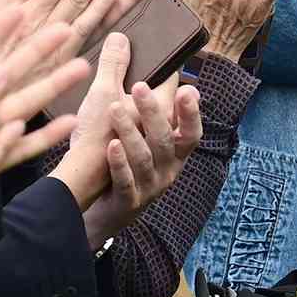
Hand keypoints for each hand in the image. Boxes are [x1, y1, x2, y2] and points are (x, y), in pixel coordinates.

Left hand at [82, 73, 204, 243]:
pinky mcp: (128, 201)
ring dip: (130, 132)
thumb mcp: (149, 140)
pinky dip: (120, 163)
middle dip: (153, 112)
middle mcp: (167, 170)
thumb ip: (164, 112)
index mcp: (175, 153)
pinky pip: (126, 181)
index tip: (186, 91)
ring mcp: (148, 187)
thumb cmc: (129, 165)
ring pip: (144, 158)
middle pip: (165, 140)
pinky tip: (111, 145)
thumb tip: (186, 85)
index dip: (191, 114)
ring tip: (115, 108)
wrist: (105, 211)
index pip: (191, 133)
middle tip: (140, 86)